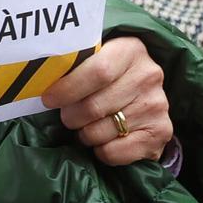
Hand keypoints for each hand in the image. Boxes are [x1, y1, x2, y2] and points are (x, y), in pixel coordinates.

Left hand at [41, 37, 172, 165]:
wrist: (146, 92)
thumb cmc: (110, 73)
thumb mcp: (96, 58)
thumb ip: (75, 65)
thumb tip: (41, 81)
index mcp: (130, 50)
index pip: (97, 72)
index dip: (68, 89)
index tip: (49, 99)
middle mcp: (148, 76)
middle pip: (95, 106)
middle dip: (71, 116)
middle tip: (66, 116)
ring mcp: (157, 106)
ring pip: (101, 132)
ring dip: (84, 134)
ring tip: (85, 126)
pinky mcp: (161, 133)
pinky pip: (115, 152)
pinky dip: (100, 151)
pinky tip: (102, 139)